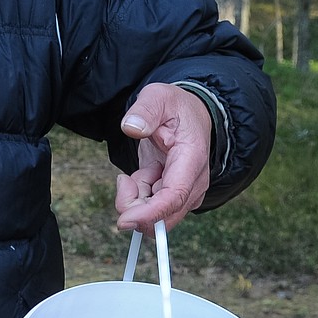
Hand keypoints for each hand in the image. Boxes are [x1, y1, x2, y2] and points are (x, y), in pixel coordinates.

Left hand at [114, 83, 211, 232]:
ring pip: (154, 215)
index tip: (124, 220)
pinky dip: (138, 195)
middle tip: (124, 180)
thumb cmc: (175, 107)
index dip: (150, 213)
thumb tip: (131, 127)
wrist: (189, 114)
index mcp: (192, 159)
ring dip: (136, 197)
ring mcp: (185, 192)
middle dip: (134, 208)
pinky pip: (150, 208)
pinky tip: (144, 173)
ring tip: (142, 168)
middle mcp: (193, 183)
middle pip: (163, 215)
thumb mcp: (158, 97)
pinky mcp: (174, 197)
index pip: (174, 196)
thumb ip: (145, 111)